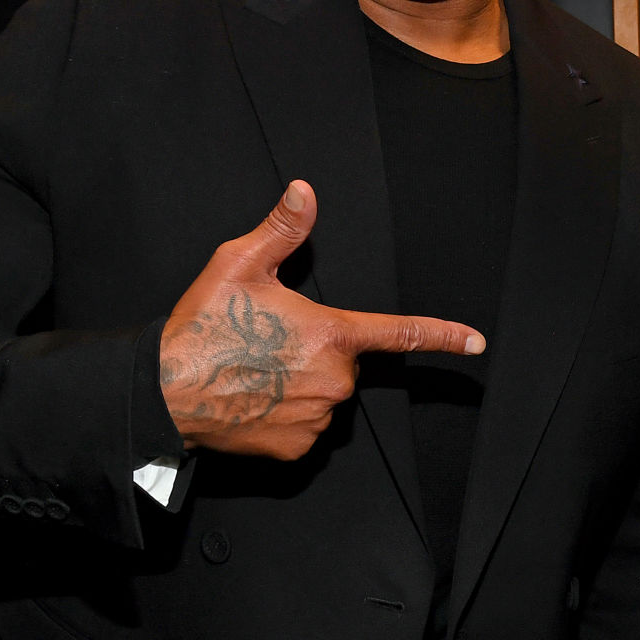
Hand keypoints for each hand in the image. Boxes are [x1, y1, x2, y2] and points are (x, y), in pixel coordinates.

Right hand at [160, 181, 484, 458]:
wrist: (163, 393)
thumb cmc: (202, 328)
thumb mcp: (239, 264)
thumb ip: (282, 229)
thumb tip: (304, 191)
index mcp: (331, 335)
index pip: (400, 333)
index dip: (444, 336)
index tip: (476, 343)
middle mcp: (333, 381)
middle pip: (343, 362)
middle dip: (315, 352)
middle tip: (268, 345)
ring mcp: (317, 419)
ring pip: (324, 395)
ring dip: (300, 384)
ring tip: (255, 373)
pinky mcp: (297, 448)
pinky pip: (305, 427)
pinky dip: (285, 415)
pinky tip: (254, 400)